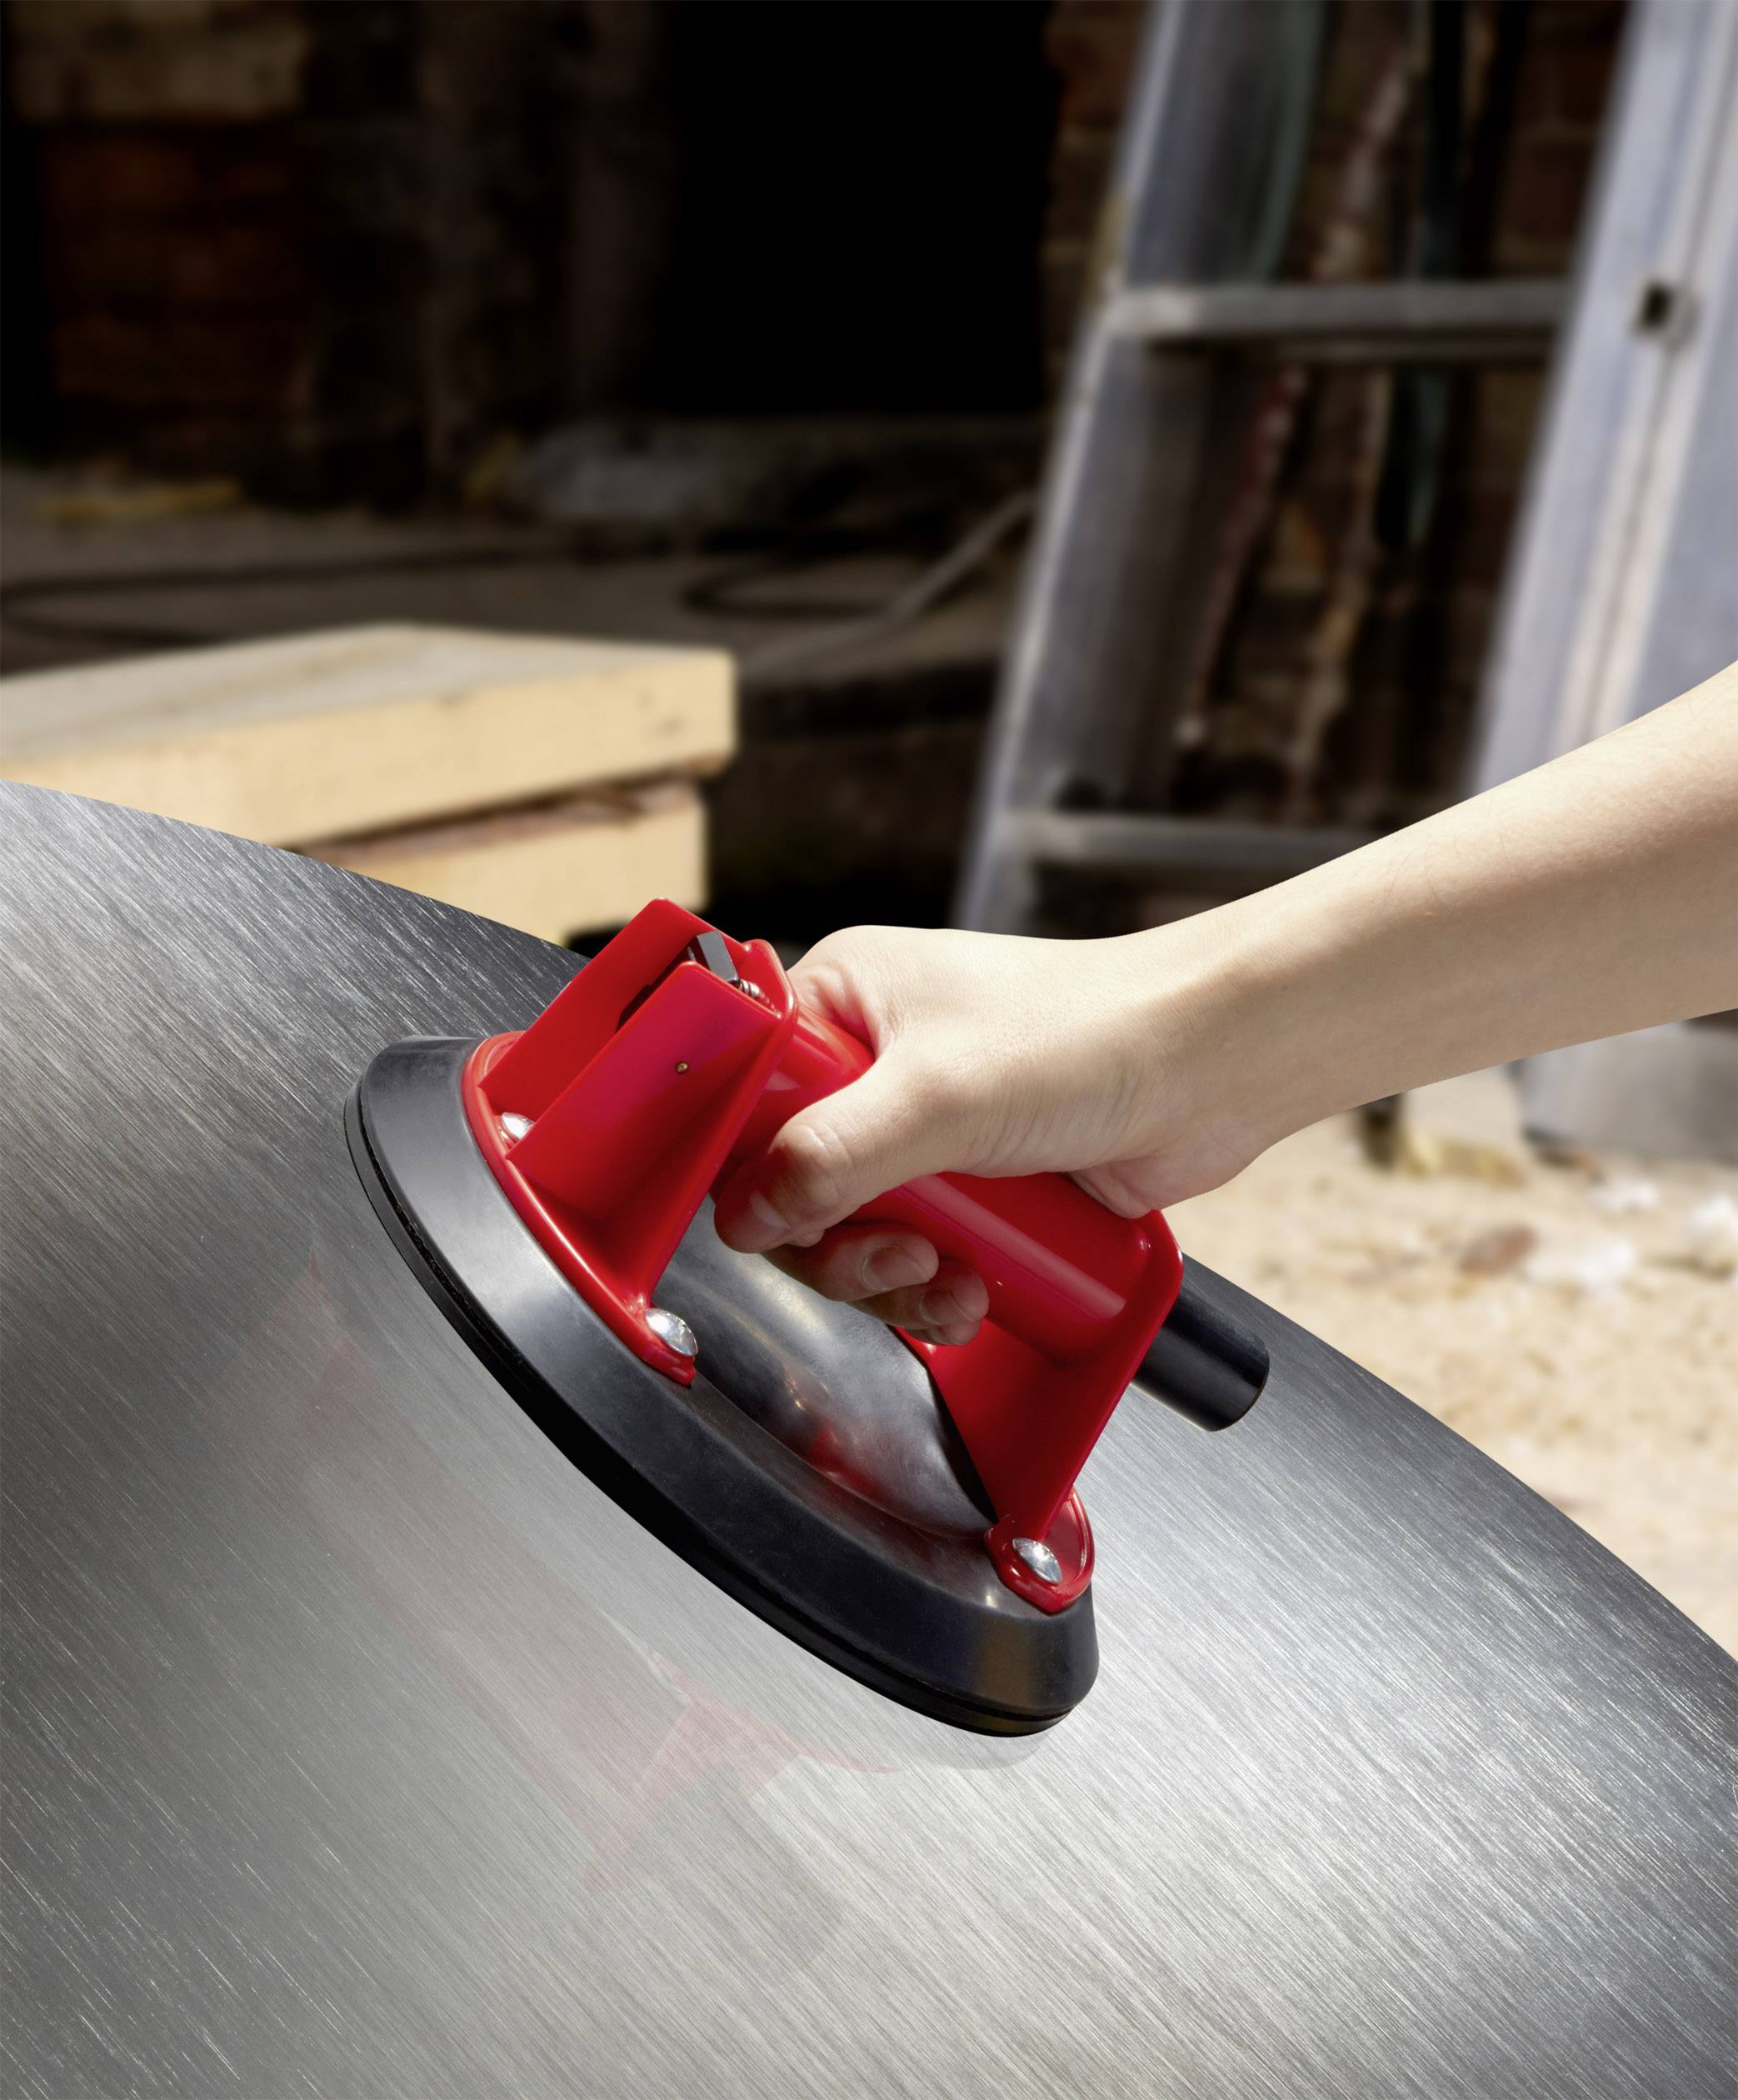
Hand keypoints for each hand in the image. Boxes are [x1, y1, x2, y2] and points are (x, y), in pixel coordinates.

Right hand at [711, 921, 1278, 1344]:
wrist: (1214, 1066)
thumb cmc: (1094, 1032)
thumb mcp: (937, 1097)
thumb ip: (829, 1158)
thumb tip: (748, 1213)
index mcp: (843, 1000)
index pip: (742, 1092)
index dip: (746, 1164)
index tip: (777, 1215)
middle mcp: (874, 1062)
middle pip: (792, 1183)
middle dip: (839, 1242)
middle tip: (893, 1252)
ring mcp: (924, 1127)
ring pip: (853, 1232)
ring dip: (892, 1277)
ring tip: (946, 1275)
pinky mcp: (973, 1182)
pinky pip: (915, 1253)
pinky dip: (934, 1287)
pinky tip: (973, 1289)